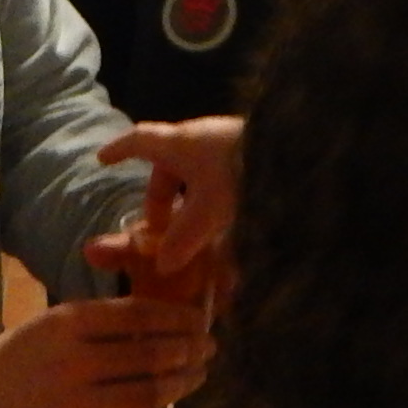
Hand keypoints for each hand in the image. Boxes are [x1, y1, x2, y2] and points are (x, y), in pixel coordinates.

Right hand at [0, 294, 214, 407]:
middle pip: (152, 355)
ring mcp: (79, 403)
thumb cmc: (17, 356)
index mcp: (71, 323)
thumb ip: (100, 320)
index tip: (202, 319)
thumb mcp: (53, 322)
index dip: (179, 317)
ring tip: (197, 375)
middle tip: (209, 348)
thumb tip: (160, 318)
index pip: (142, 315)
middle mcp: (79, 361)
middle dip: (190, 350)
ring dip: (180, 383)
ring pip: (147, 392)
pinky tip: (160, 401)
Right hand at [98, 117, 240, 281]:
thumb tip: (163, 266)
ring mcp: (230, 153)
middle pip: (171, 170)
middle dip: (163, 203)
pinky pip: (228, 193)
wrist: (304, 148)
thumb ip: (183, 239)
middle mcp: (203, 145)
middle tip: (160, 236)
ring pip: (201, 185)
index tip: (102, 160)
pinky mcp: (255, 165)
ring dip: (194, 216)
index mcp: (182, 144)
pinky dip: (223, 220)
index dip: (119, 150)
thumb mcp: (208, 210)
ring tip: (195, 249)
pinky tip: (232, 255)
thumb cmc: (245, 170)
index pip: (140, 141)